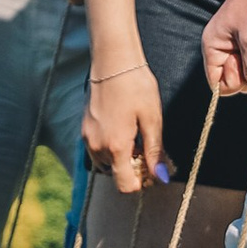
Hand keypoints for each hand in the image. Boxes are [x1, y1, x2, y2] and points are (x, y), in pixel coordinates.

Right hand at [83, 58, 165, 197]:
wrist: (113, 61)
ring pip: (106, 164)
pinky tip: (124, 130)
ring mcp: (88, 138)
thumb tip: (161, 176)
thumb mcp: (152, 119)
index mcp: (116, 146)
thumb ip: (155, 151)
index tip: (153, 168)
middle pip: (116, 175)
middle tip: (148, 149)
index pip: (125, 185)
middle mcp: (98, 146)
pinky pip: (98, 150)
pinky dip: (111, 148)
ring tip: (136, 138)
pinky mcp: (85, 129)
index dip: (142, 182)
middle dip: (133, 168)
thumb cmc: (136, 86)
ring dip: (122, 159)